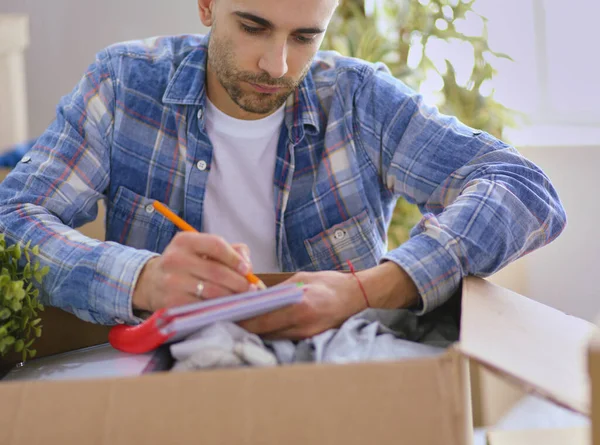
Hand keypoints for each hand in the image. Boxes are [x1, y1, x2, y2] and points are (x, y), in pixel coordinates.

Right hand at [132, 232, 254, 311]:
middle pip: (216, 271)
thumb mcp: (203, 249)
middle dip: (238, 282)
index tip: (247, 269)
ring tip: (243, 299)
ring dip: (232, 297)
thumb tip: (247, 265)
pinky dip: (217, 308)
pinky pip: (201, 307)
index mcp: (185, 241)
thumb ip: (230, 250)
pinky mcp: (171, 303)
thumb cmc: (187, 264)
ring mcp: (171, 282)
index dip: (235, 258)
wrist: (152, 282)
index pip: (216, 245)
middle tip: (251, 289)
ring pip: (211, 292)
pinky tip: (225, 308)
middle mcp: (175, 259)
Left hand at [238, 271, 367, 339]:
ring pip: (271, 337)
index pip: (261, 320)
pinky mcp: (308, 339)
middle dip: (245, 326)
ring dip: (257, 331)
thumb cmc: (329, 283)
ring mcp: (305, 335)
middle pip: (263, 332)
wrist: (356, 297)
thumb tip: (254, 296)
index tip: (225, 315)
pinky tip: (262, 325)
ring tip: (241, 321)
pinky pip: (283, 337)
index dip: (241, 320)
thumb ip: (278, 290)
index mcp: (299, 307)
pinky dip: (270, 332)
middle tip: (227, 318)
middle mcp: (301, 326)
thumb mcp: (301, 279)